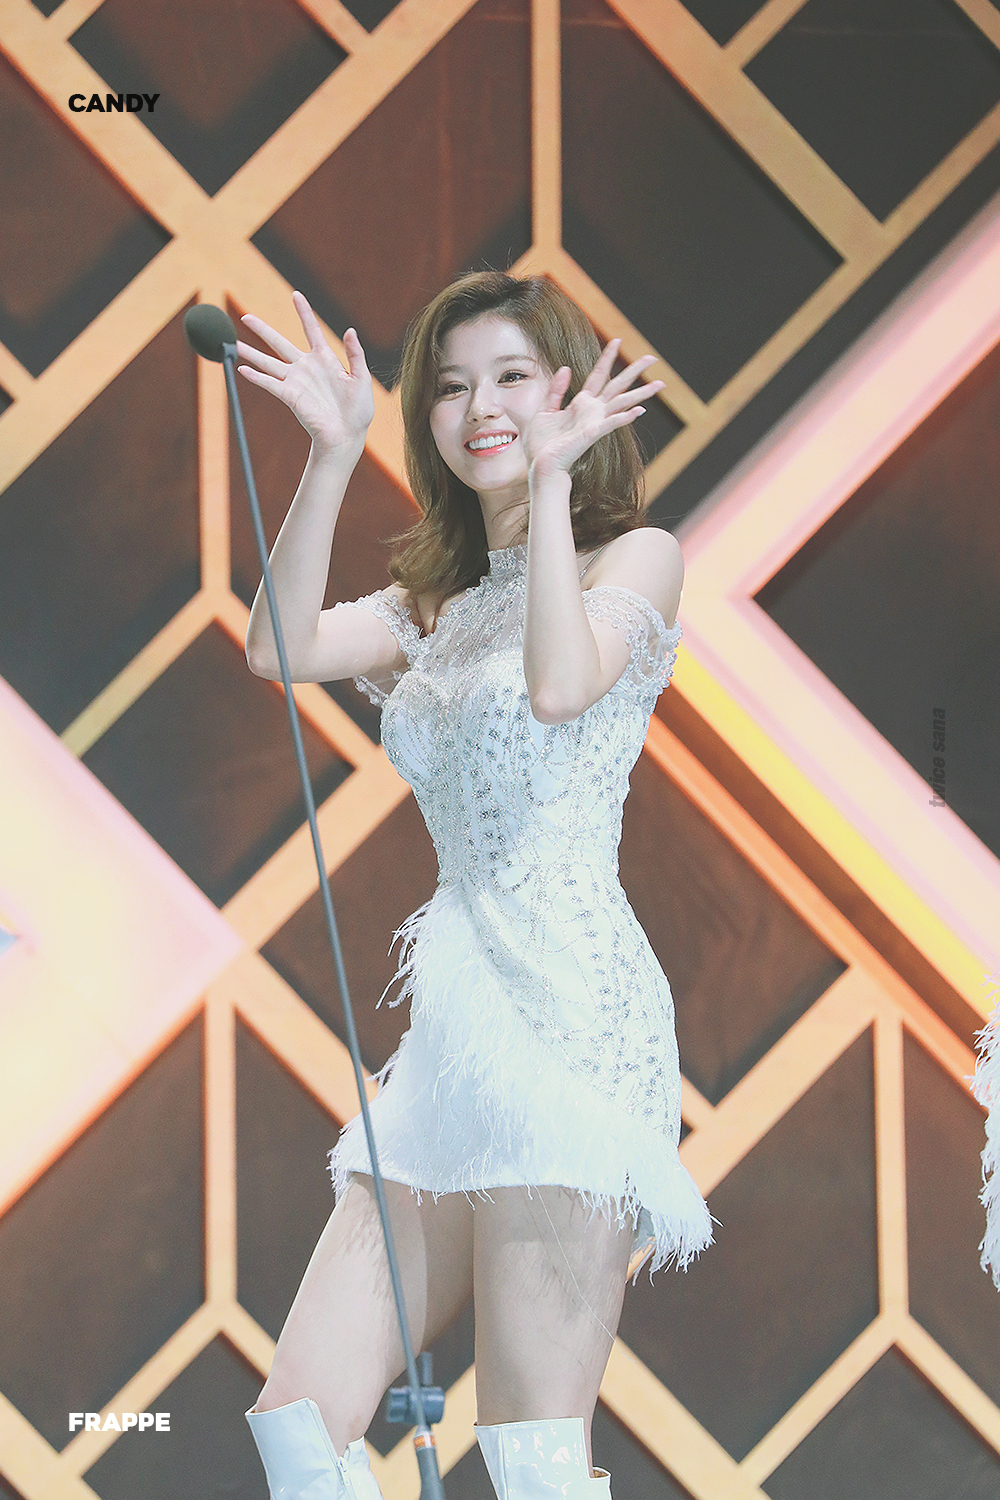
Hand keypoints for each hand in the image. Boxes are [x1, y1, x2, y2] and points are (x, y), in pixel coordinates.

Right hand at [236, 291, 373, 455]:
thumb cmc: (357, 410)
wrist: (347, 435)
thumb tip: (350, 330)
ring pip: (268, 362)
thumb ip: (356, 354)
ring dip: (251, 353)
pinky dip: (256, 377)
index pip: (311, 330)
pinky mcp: (290, 396)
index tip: (296, 295)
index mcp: (325, 360)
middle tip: (246, 317)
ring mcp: (296, 381)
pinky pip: (269, 384)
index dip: (304, 313)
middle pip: (279, 343)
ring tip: (233, 343)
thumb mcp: (361, 378)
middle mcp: (306, 368)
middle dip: (262, 330)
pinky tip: (242, 369)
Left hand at [523, 338, 663, 476]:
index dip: (607, 358)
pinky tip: (640, 411)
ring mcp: (595, 422)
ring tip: (660, 384)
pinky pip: (611, 423)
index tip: (617, 340)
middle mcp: (592, 411)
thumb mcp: (544, 410)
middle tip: (652, 358)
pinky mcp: (592, 434)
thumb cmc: (542, 444)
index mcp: (581, 404)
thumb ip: (556, 390)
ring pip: (622, 402)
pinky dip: (625, 417)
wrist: (541, 465)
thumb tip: (566, 368)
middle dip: (635, 371)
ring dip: (641, 393)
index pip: (598, 375)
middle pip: (617, 386)